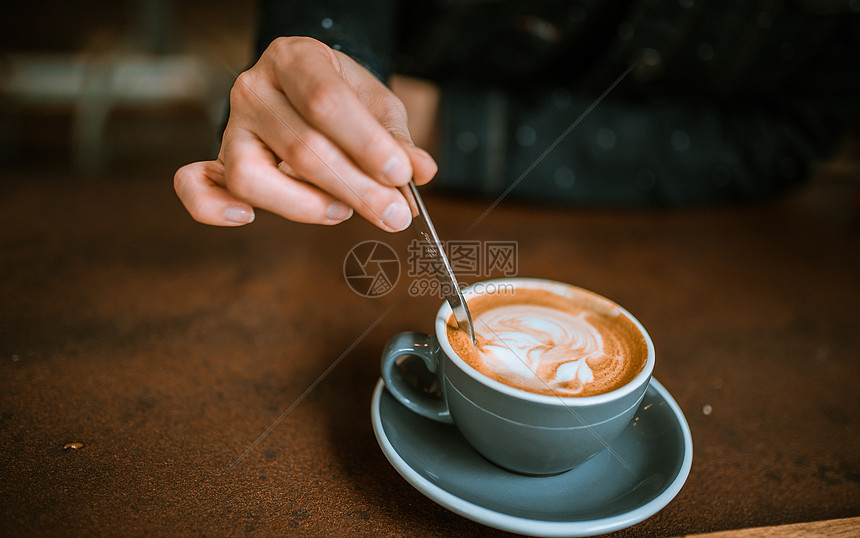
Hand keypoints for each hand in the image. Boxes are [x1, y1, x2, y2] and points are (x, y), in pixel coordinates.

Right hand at [174, 37, 437, 230]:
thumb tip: (421, 172)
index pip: (326, 102)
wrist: (311, 88)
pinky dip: (214, 209)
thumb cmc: (345, 99)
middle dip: (355, 189)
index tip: (400, 175)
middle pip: (300, 148)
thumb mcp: (379, 107)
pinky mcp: (219, 160)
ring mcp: (232, 126)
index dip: (365, 144)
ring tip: (342, 212)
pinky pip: (197, 187)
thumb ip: (398, 140)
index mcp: (296, 59)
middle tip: (394, 215)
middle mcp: (255, 89)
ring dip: (304, 205)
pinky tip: (246, 220)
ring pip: (252, 177)